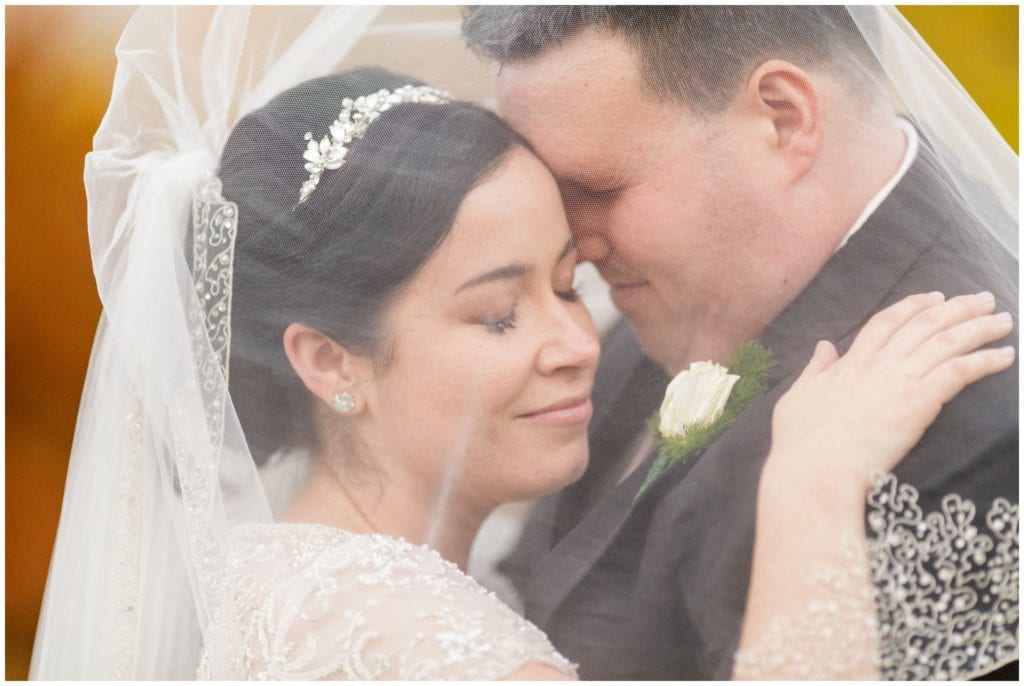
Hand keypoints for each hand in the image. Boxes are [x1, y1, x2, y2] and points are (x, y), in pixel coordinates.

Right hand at [766, 291, 1013, 491]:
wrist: (816, 466)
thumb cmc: (801, 440)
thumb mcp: (798, 396)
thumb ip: (815, 368)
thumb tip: (824, 346)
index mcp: (852, 362)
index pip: (888, 321)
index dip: (913, 306)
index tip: (934, 297)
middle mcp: (879, 363)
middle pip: (925, 323)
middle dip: (957, 307)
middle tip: (983, 299)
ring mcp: (900, 379)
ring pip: (948, 341)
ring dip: (979, 327)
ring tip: (1003, 321)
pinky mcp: (920, 400)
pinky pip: (960, 371)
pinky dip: (985, 360)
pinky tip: (1005, 356)